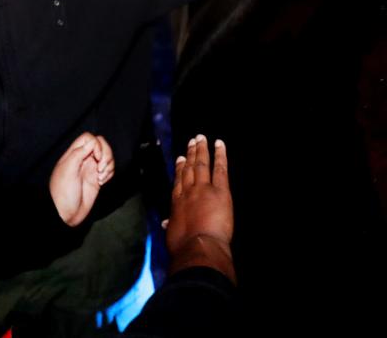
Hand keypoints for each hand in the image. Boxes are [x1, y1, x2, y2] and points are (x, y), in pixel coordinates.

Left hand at [49, 132, 114, 226]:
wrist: (65, 213)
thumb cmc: (63, 192)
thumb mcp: (68, 170)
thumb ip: (78, 153)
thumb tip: (93, 141)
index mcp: (74, 154)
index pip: (89, 138)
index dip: (97, 144)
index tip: (96, 157)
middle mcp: (84, 159)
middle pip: (102, 145)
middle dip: (106, 154)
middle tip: (101, 168)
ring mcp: (91, 169)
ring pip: (108, 157)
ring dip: (109, 165)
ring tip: (101, 178)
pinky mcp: (97, 179)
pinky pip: (109, 169)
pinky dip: (110, 173)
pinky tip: (102, 182)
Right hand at [165, 134, 235, 282]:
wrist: (198, 247)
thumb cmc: (183, 246)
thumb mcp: (172, 234)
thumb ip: (171, 225)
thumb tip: (166, 223)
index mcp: (177, 202)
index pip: (178, 181)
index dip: (180, 168)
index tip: (180, 159)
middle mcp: (188, 191)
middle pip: (189, 169)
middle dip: (190, 154)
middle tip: (192, 141)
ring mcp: (203, 188)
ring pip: (202, 164)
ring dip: (201, 150)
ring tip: (201, 138)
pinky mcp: (220, 190)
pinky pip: (220, 168)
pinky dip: (220, 155)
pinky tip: (219, 144)